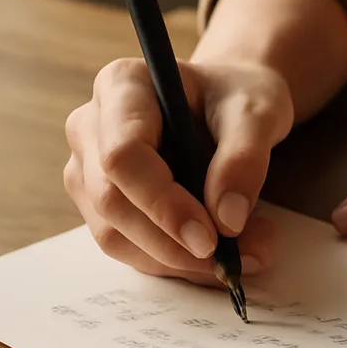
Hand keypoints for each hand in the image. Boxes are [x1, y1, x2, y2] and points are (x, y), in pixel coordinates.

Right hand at [63, 58, 293, 283]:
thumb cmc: (238, 98)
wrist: (229, 105)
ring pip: (114, 234)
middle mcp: (91, 126)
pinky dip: (175, 262)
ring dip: (178, 260)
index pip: (122, 156)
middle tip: (241, 258)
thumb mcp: (258, 113)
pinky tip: (220, 256)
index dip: (162, 204)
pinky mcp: (101, 204)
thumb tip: (227, 219)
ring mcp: (89, 168)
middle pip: (111, 200)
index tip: (212, 238)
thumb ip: (244, 158)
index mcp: (121, 86)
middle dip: (173, 242)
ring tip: (246, 254)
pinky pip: (127, 247)